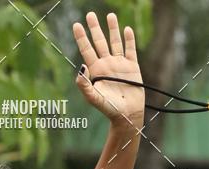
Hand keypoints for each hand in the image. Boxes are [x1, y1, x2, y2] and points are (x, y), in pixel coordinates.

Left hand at [73, 11, 144, 125]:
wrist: (127, 115)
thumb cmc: (109, 109)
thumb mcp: (94, 98)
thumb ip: (84, 85)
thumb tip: (81, 67)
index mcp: (96, 71)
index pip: (87, 50)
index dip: (82, 38)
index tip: (76, 25)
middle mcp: (106, 64)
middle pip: (99, 42)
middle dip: (95, 28)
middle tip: (90, 15)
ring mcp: (119, 64)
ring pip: (115, 42)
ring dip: (112, 29)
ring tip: (110, 15)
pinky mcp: (132, 66)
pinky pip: (130, 50)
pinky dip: (129, 39)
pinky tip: (126, 29)